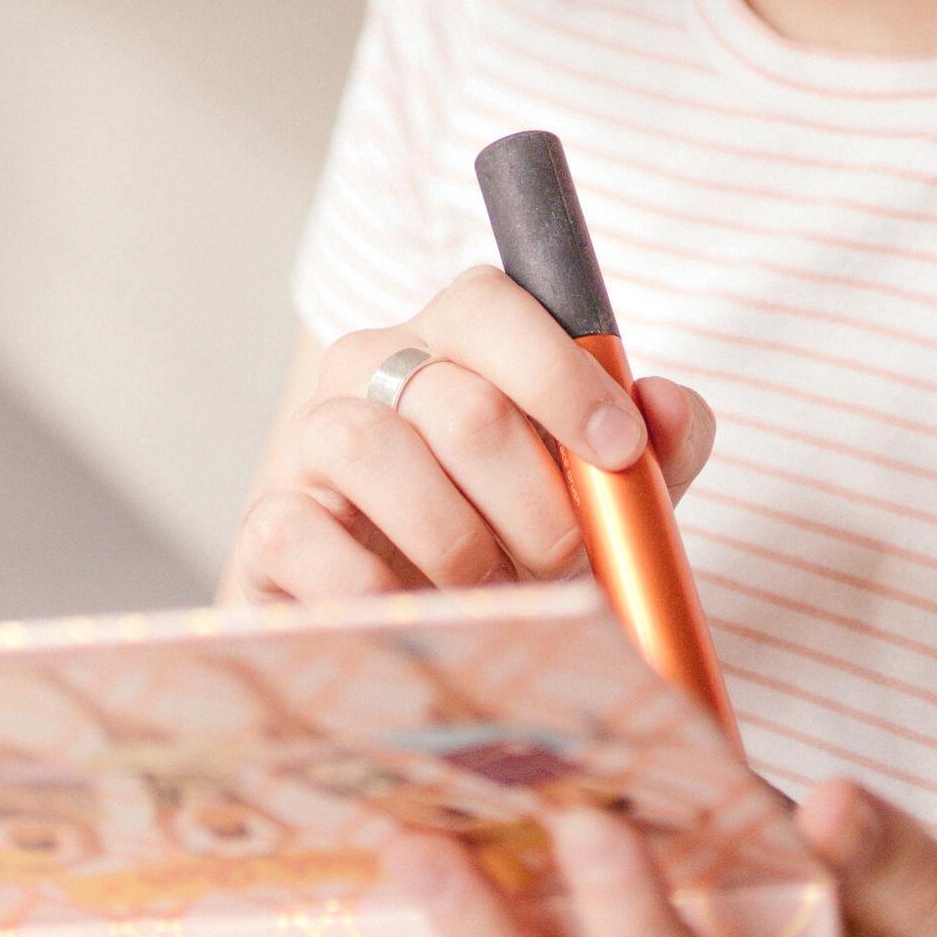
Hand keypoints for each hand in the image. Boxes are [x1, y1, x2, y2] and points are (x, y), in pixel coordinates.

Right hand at [230, 269, 716, 601]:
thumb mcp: (607, 494)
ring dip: (457, 539)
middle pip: (455, 399)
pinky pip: (301, 534)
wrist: (433, 631)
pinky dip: (375, 588)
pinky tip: (419, 615)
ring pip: (371, 447)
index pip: (489, 305)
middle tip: (566, 562)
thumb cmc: (527, 539)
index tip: (622, 451)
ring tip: (496, 593)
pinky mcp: (269, 525)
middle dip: (531, 498)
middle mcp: (374, 366)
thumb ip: (660, 445)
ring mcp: (314, 440)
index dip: (561, 375)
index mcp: (458, 337)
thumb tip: (666, 406)